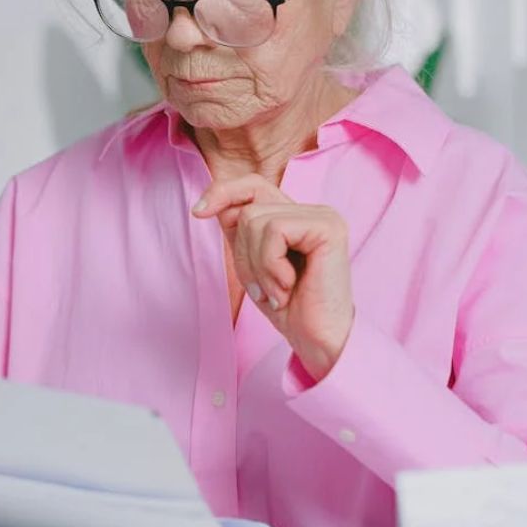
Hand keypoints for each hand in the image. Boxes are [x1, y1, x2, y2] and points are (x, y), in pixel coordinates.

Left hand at [192, 174, 354, 380]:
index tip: (198, 212)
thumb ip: (238, 231)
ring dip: (257, 266)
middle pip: (248, 209)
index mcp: (295, 216)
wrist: (317, 340)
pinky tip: (288, 287)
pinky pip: (275, 231)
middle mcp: (312, 211)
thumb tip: (206, 204)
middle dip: (243, 253)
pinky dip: (271, 266)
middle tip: (263, 288)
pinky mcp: (328, 227)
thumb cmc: (287, 306)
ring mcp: (323, 216)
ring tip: (278, 290)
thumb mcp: (252, 263)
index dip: (222, 192)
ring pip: (256, 220)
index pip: (252, 186)